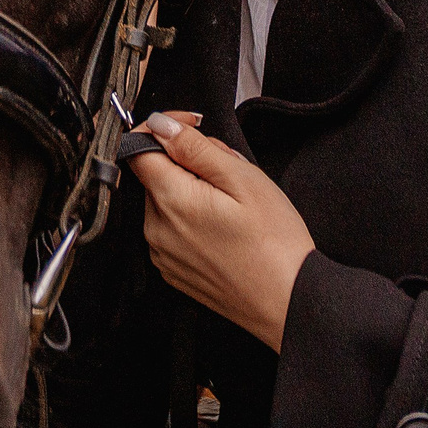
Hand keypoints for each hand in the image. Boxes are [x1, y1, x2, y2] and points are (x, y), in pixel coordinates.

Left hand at [127, 112, 314, 350]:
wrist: (289, 302)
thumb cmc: (275, 244)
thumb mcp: (243, 179)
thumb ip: (195, 147)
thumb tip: (161, 124)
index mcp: (170, 201)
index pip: (138, 147)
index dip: (163, 127)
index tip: (190, 125)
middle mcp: (156, 230)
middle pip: (155, 174)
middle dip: (185, 161)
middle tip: (228, 169)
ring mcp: (162, 254)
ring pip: (164, 201)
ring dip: (189, 189)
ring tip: (232, 203)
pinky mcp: (173, 271)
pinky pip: (171, 230)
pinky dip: (190, 218)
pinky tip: (224, 225)